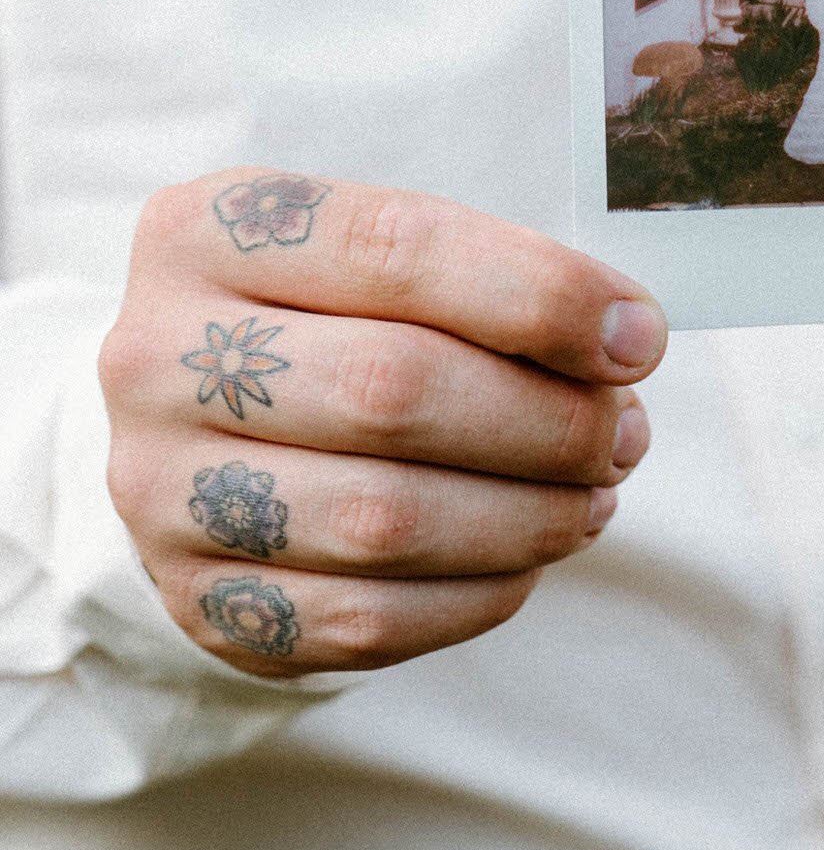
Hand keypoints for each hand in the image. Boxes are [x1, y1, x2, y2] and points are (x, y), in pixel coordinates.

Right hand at [97, 170, 666, 675]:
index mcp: (210, 230)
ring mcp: (163, 488)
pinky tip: (530, 554)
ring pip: (383, 521)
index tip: (638, 338)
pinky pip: (370, 619)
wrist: (209, 424)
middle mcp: (158, 357)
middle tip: (626, 432)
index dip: (542, 296)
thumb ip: (500, 277)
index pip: (398, 248)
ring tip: (593, 494)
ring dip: (530, 516)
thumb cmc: (339, 317)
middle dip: (548, 420)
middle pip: (392, 391)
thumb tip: (626, 339)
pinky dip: (483, 592)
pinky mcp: (202, 600)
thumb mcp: (392, 254)